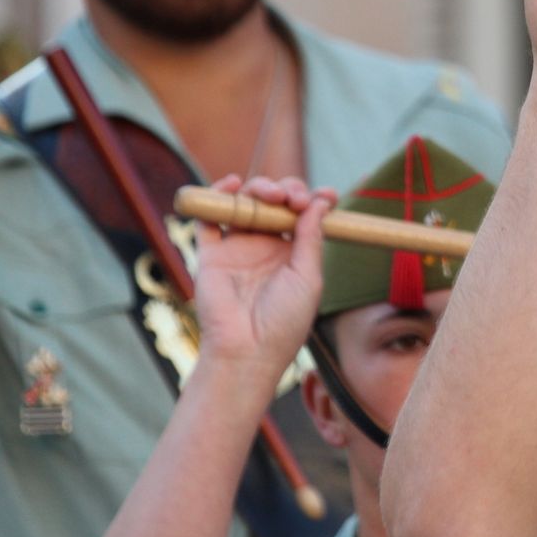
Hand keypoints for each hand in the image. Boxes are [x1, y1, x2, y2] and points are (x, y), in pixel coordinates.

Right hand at [192, 175, 334, 385]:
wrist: (247, 351)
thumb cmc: (284, 321)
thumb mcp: (308, 277)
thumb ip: (311, 238)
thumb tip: (321, 201)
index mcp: (292, 254)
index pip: (302, 215)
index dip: (313, 200)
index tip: (327, 195)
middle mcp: (264, 247)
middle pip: (273, 203)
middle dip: (286, 190)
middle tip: (293, 198)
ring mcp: (237, 248)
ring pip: (245, 203)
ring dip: (258, 188)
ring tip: (270, 194)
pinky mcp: (211, 253)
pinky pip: (208, 217)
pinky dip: (217, 195)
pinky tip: (232, 185)